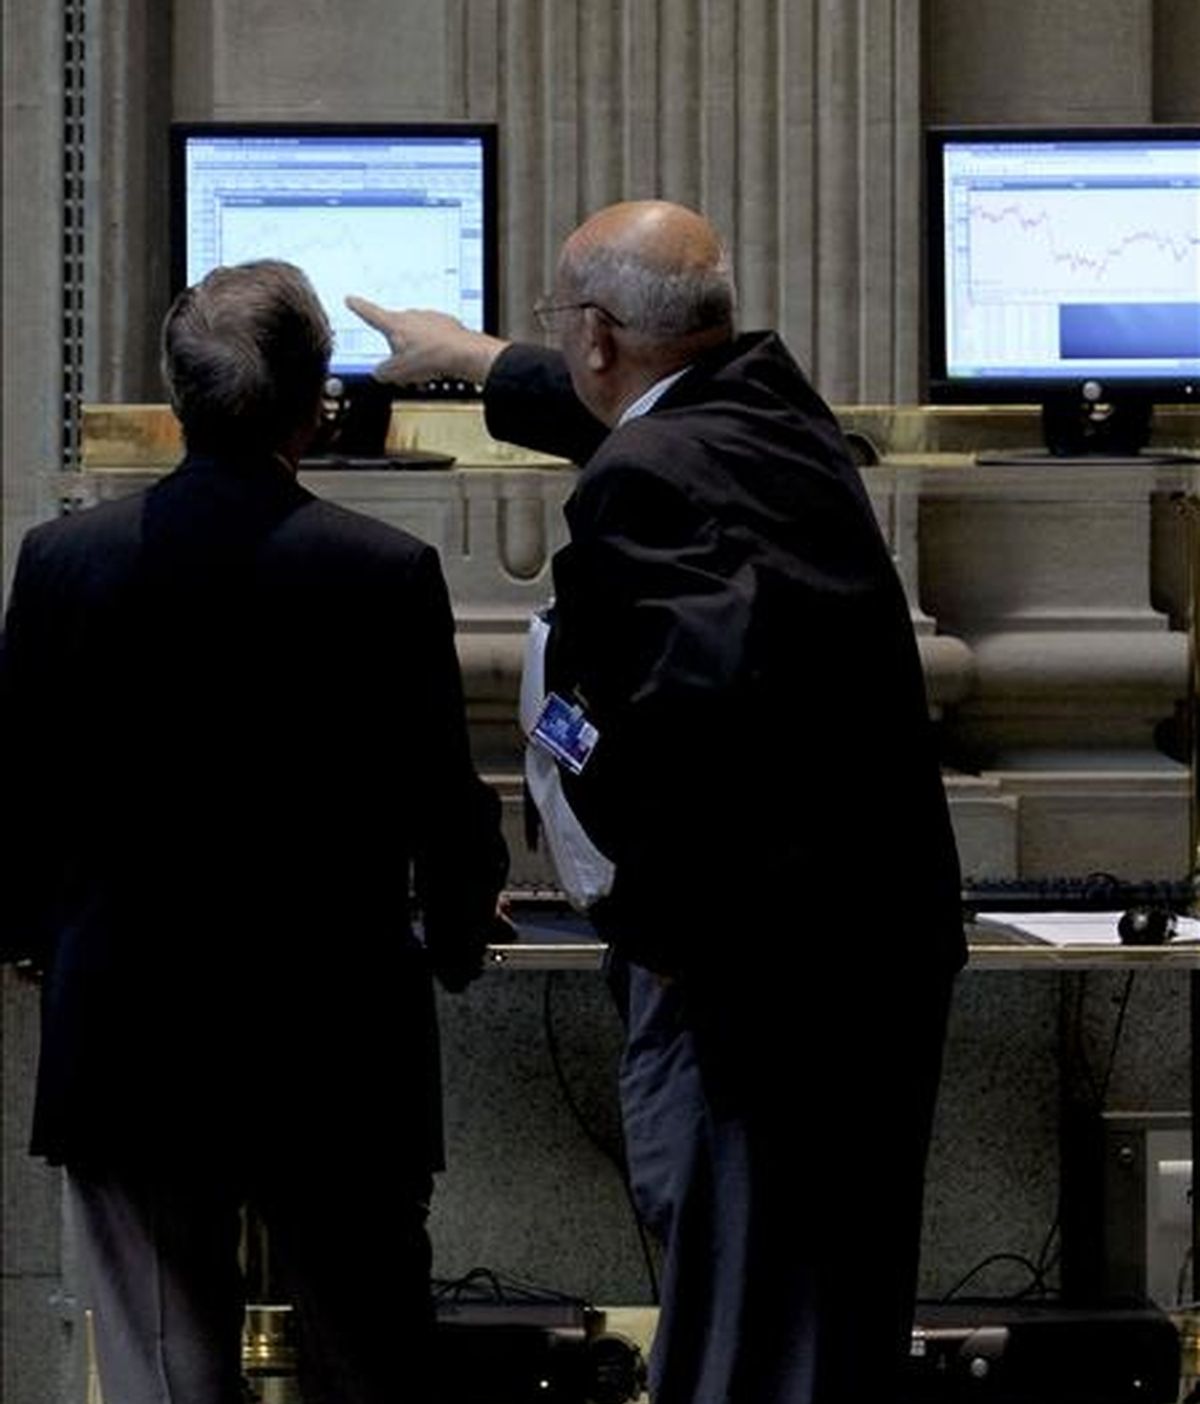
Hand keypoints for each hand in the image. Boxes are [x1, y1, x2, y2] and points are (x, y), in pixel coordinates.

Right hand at [344, 298, 508, 386]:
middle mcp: (411, 315)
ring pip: (417, 337)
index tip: (351, 299)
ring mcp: (430, 317)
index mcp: (394, 323)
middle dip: (399, 349)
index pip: (370, 313)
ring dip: (419, 352)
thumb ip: (382, 372)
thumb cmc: (432, 358)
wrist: (465, 354)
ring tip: (428, 368)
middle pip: (397, 332)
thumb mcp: (397, 373)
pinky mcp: (447, 324)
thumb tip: (379, 373)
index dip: (358, 307)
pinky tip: (440, 362)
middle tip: (406, 368)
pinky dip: (435, 350)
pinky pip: (435, 338)